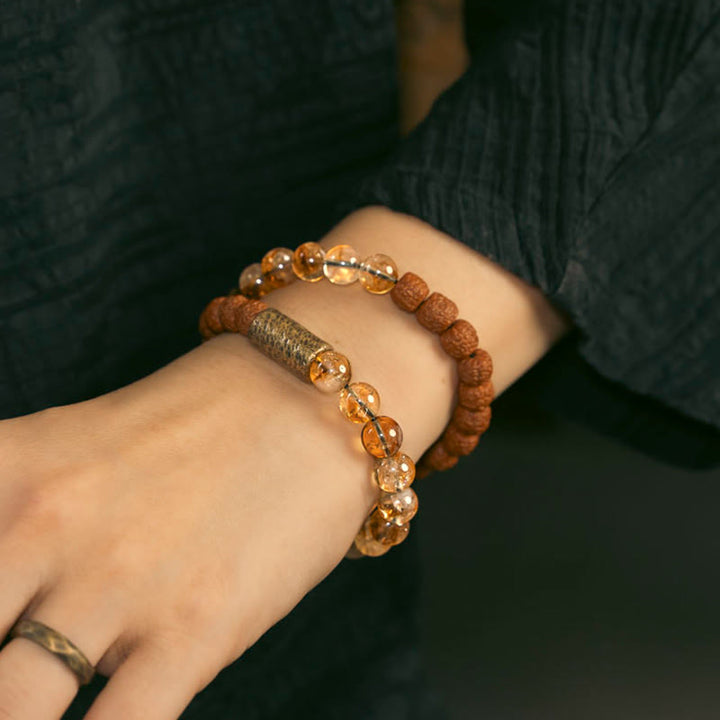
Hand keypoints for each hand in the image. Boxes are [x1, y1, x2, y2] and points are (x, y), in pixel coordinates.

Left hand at [0, 207, 569, 719]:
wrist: (314, 402)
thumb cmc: (208, 419)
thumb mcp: (81, 442)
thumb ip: (16, 509)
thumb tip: (12, 590)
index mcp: (11, 472)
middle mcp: (46, 528)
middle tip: (20, 671)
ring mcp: (118, 584)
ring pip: (15, 713)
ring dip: (27, 715)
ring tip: (50, 699)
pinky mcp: (194, 630)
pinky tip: (122, 714)